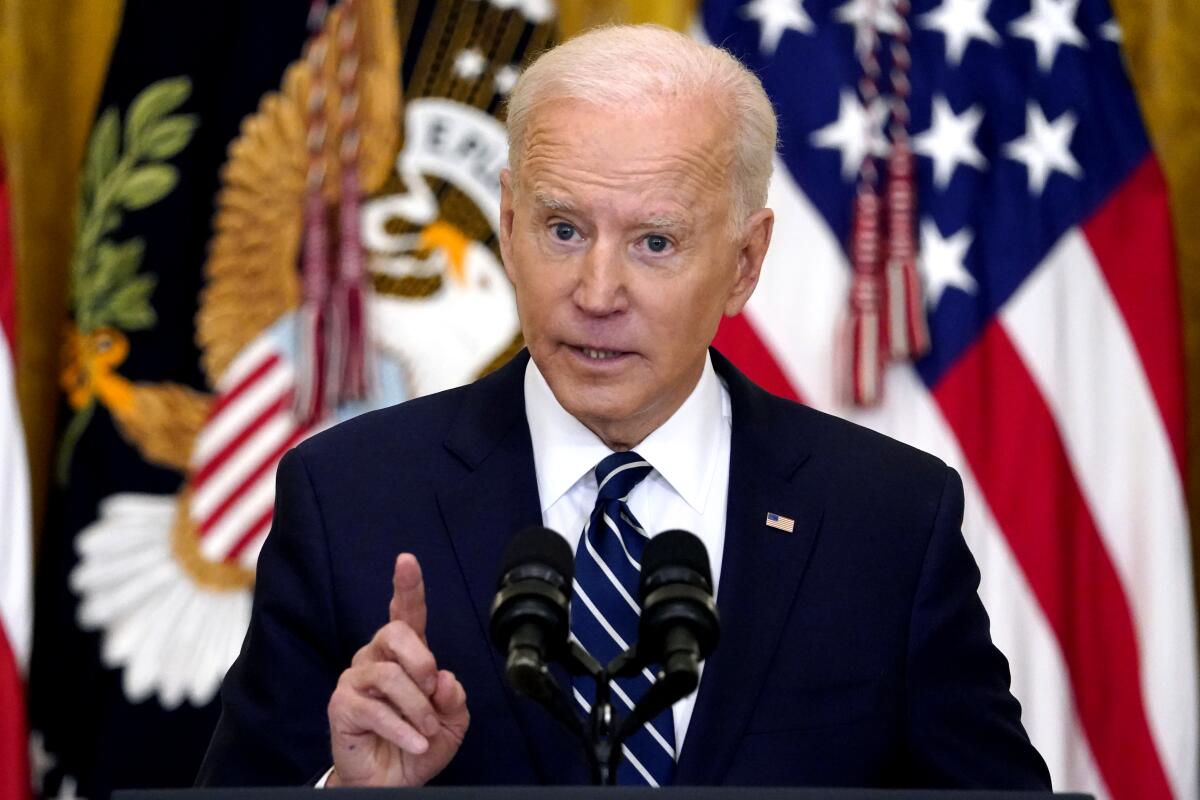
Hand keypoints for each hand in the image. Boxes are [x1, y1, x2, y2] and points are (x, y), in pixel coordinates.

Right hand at [326, 554, 469, 785]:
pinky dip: (403, 729)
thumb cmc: (419, 743)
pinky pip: (375, 709)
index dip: (407, 586)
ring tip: (426, 729)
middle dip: (421, 660)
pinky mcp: (342, 705)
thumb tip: (443, 679)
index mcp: (406, 653)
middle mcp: (377, 658)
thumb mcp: (452, 721)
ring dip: (418, 707)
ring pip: (389, 675)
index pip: (405, 612)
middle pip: (395, 633)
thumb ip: (454, 696)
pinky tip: (415, 742)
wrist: (393, 781)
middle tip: (432, 689)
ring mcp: (356, 679)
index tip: (406, 561)